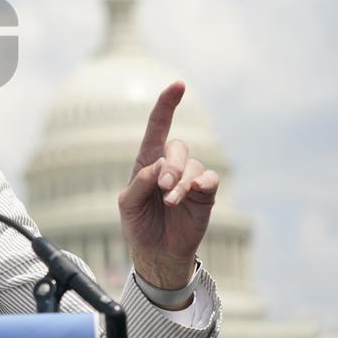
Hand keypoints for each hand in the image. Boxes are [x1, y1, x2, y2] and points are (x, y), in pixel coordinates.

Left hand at [117, 81, 219, 303]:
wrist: (156, 252)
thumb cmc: (138, 224)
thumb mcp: (128, 203)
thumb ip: (140, 182)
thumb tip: (160, 167)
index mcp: (148, 161)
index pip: (158, 126)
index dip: (167, 104)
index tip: (179, 85)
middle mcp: (171, 165)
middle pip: (177, 146)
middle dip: (170, 164)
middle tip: (163, 186)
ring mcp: (190, 179)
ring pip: (192, 165)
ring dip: (180, 182)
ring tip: (170, 201)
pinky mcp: (205, 194)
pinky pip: (209, 179)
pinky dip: (199, 184)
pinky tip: (189, 196)